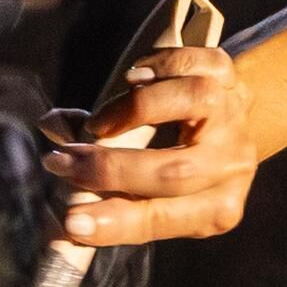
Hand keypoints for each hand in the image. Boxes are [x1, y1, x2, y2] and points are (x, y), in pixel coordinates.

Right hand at [47, 41, 254, 246]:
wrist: (235, 124)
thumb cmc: (177, 161)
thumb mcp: (148, 187)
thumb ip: (101, 179)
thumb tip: (51, 138)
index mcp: (214, 209)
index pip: (163, 219)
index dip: (116, 222)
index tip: (71, 220)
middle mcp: (231, 167)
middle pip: (176, 172)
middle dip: (111, 168)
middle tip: (62, 161)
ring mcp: (234, 119)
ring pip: (196, 103)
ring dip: (137, 109)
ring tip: (99, 121)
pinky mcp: (232, 78)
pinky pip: (202, 63)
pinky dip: (165, 64)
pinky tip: (135, 77)